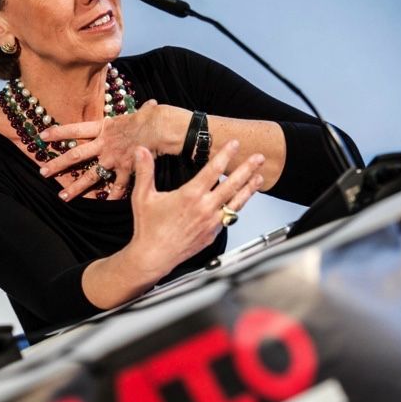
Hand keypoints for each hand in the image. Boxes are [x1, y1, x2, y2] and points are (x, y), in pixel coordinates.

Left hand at [38, 100, 162, 199]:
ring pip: (90, 176)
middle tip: (42, 172)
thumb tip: (150, 106)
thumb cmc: (153, 117)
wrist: (162, 128)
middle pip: (76, 155)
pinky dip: (111, 196)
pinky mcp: (126, 170)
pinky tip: (103, 204)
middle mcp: (104, 144)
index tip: (42, 136)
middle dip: (57, 164)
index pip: (76, 129)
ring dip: (75, 188)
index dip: (59, 133)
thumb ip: (140, 112)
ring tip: (62, 197)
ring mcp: (114, 159)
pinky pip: (116, 187)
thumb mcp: (141, 112)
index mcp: (105, 127)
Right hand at [129, 140, 263, 279]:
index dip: (226, 155)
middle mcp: (205, 208)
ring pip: (236, 203)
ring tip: (259, 178)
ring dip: (249, 189)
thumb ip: (145, 172)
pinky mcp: (213, 234)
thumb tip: (141, 151)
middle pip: (232, 184)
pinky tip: (241, 202)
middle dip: (247, 169)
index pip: (213, 170)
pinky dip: (237, 207)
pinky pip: (228, 218)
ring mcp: (211, 222)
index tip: (235, 144)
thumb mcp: (143, 196)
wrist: (153, 256)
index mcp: (190, 195)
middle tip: (259, 158)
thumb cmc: (148, 229)